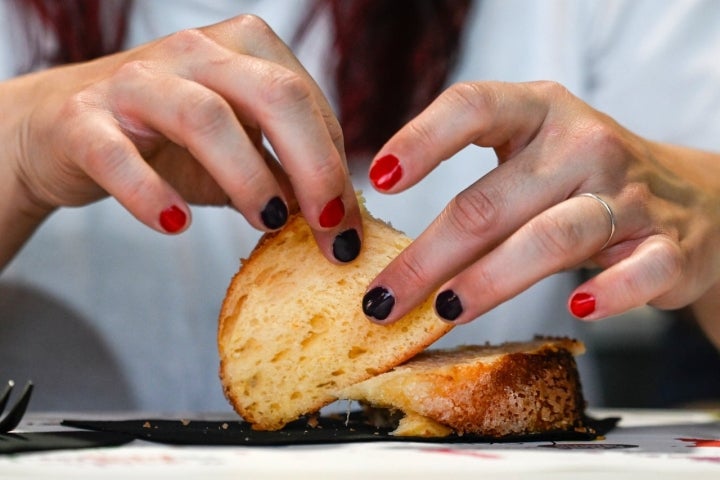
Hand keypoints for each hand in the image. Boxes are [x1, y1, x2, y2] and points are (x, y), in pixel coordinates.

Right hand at [0, 15, 360, 267]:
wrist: (63, 128)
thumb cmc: (166, 140)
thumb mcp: (238, 151)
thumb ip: (285, 174)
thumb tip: (340, 217)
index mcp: (242, 49)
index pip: (306, 100)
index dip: (334, 164)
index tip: (346, 222)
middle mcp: (193, 52)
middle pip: (273, 95)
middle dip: (314, 166)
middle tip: (329, 226)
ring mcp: (135, 81)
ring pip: (205, 117)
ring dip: (248, 176)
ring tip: (269, 222)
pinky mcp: (82, 119)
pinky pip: (117, 155)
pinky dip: (150, 193)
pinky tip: (177, 224)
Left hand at [362, 81, 719, 333]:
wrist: (690, 198)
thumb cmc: (582, 180)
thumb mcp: (532, 160)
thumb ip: (478, 191)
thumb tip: (396, 259)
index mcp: (539, 112)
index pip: (473, 107)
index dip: (421, 140)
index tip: (378, 181)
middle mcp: (583, 144)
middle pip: (489, 201)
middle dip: (426, 257)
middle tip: (382, 300)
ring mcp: (629, 194)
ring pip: (549, 239)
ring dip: (488, 280)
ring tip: (443, 311)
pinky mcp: (669, 245)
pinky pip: (641, 271)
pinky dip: (611, 293)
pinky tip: (577, 310)